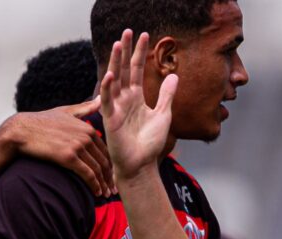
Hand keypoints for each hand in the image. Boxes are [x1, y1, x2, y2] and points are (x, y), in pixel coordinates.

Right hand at [1, 98, 113, 196]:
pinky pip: (88, 174)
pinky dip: (94, 185)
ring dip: (104, 185)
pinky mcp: (68, 157)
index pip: (106, 151)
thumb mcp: (65, 111)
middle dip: (110, 178)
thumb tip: (100, 99)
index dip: (111, 165)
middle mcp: (86, 136)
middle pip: (104, 162)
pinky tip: (97, 193)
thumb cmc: (40, 121)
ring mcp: (77, 146)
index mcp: (88, 128)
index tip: (113, 177)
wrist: (19, 131)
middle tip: (113, 190)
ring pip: (98, 169)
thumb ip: (84, 108)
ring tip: (106, 195)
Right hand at [100, 29, 177, 181]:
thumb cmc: (150, 143)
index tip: (143, 35)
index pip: (136, 70)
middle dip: (126, 51)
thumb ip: (167, 95)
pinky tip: (110, 75)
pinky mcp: (110, 119)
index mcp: (136, 97)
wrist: (142, 164)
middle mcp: (124, 99)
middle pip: (123, 69)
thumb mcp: (163, 114)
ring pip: (114, 80)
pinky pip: (107, 101)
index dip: (139, 53)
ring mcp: (116, 107)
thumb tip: (174, 76)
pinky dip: (108, 88)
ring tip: (118, 44)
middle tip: (127, 31)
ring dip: (115, 62)